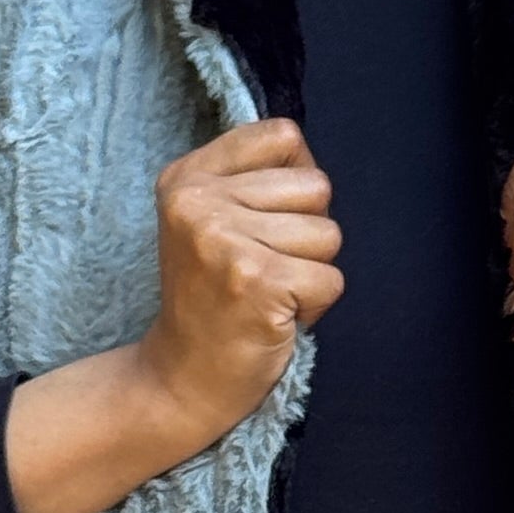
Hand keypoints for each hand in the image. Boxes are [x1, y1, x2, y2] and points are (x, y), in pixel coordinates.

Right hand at [0, 117, 338, 512]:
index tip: (262, 222)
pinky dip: (315, 307)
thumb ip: (253, 179)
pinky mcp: (257, 282)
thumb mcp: (209, 221)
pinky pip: (332, 279)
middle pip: (317, 187)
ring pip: (329, 235)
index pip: (282, 135)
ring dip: (311, 273)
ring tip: (267, 294)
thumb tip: (307, 155)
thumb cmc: (211, 298)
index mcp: (187, 177)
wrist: (181, 377)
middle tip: (262, 269)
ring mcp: (225, 241)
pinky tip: (274, 317)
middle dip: (306, 234)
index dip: (295, 181)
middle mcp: (198, 202)